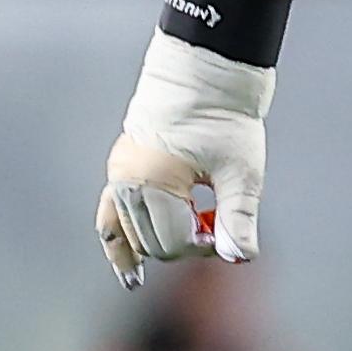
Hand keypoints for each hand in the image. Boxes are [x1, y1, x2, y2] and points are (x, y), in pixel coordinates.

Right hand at [98, 35, 272, 285]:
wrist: (205, 74)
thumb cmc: (227, 119)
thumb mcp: (241, 172)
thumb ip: (239, 218)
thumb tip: (240, 258)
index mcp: (152, 181)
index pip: (172, 244)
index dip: (205, 248)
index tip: (230, 231)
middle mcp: (126, 181)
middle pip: (152, 243)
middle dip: (185, 244)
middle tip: (219, 225)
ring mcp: (118, 175)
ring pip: (130, 234)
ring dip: (158, 242)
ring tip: (168, 260)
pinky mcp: (120, 170)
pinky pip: (110, 218)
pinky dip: (120, 244)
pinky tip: (130, 276)